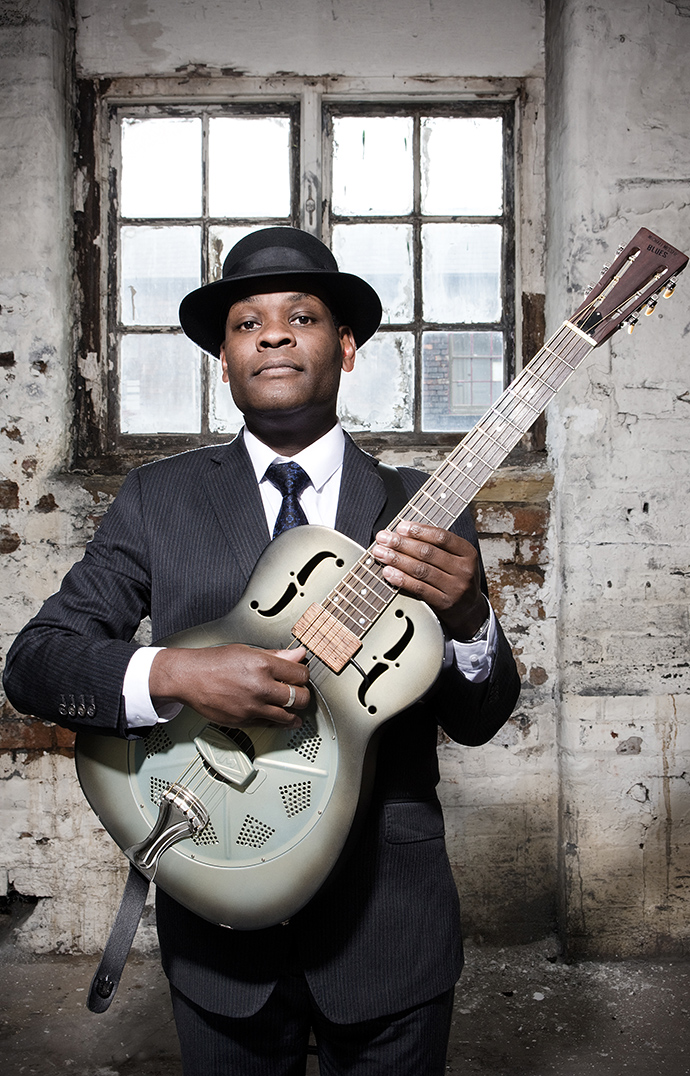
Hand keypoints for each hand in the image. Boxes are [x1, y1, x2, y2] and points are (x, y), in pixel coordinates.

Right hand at [149, 643, 309, 728]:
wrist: (188, 678)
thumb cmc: (213, 662)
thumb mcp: (246, 651)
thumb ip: (276, 656)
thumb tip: (298, 654)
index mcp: (262, 665)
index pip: (300, 674)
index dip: (303, 675)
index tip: (301, 675)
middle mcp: (259, 687)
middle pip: (299, 697)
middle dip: (303, 695)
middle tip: (300, 692)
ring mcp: (252, 707)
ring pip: (288, 716)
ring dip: (294, 713)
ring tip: (294, 710)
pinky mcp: (244, 721)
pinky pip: (270, 725)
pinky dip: (278, 722)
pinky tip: (281, 718)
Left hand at [372, 521, 487, 639]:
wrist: (470, 610)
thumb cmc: (456, 578)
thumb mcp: (457, 558)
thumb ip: (436, 546)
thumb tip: (403, 533)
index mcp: (468, 553)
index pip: (442, 537)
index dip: (419, 531)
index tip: (400, 527)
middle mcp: (464, 570)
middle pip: (428, 553)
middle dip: (401, 544)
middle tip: (383, 538)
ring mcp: (455, 588)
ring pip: (421, 570)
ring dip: (397, 560)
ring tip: (381, 553)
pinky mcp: (444, 603)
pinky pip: (419, 588)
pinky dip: (401, 579)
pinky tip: (389, 573)